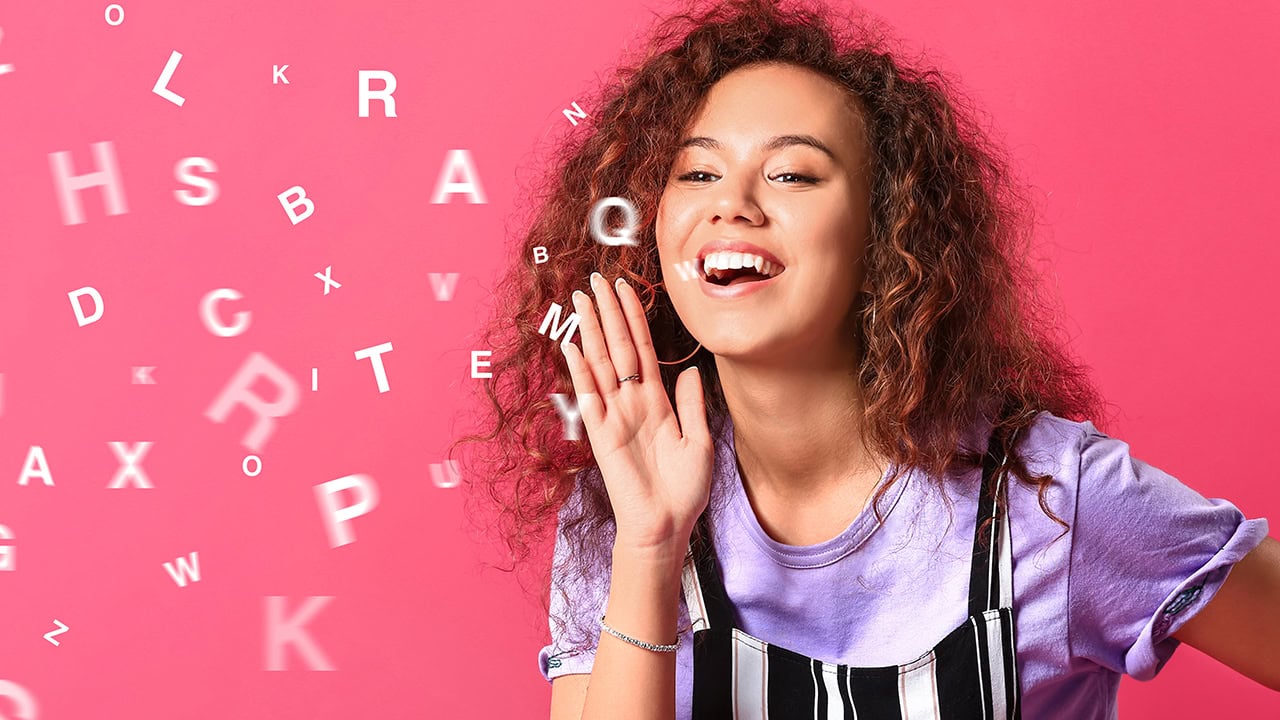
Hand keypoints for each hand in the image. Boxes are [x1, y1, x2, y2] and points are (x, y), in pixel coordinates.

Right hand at [560, 271, 713, 550]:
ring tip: (580, 300)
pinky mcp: (601, 434)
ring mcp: (614, 415)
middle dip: (608, 312)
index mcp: (655, 401)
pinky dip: (580, 370)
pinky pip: (589, 396)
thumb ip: (692, 403)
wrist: (667, 526)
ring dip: (591, 330)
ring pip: (600, 363)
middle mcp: (631, 402)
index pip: (642, 349)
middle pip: (617, 347)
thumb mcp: (700, 440)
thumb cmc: (683, 489)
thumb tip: (693, 369)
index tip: (627, 288)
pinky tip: (573, 345)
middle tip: (596, 280)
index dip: (635, 318)